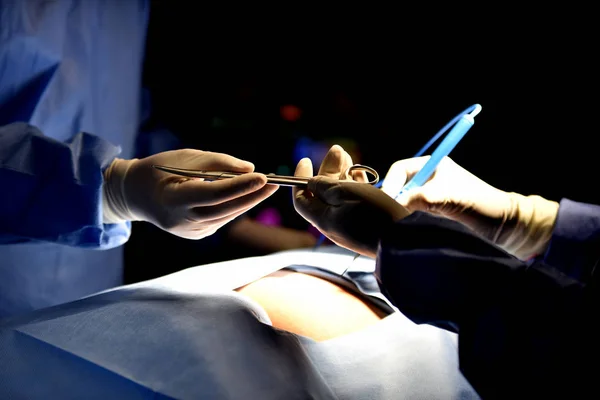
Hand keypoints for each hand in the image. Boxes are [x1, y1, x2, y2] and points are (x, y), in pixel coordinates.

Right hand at [102, 149, 278, 239]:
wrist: (136, 194)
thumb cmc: (161, 169)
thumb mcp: (186, 158)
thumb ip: (218, 162)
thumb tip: (250, 169)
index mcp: (174, 199)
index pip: (213, 194)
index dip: (239, 186)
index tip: (262, 176)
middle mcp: (182, 221)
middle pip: (224, 209)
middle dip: (251, 196)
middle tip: (274, 183)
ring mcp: (189, 231)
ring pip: (226, 217)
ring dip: (247, 202)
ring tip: (266, 187)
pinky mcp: (196, 235)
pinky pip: (221, 220)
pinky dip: (234, 207)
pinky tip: (246, 196)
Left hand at [293, 145, 408, 257]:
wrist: (404, 239)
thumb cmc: (373, 213)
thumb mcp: (345, 193)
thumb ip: (325, 185)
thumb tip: (312, 183)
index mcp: (323, 219)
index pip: (301, 199)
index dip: (301, 179)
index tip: (306, 160)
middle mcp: (333, 224)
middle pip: (323, 194)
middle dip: (327, 170)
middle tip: (337, 150)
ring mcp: (350, 226)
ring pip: (340, 197)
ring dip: (342, 175)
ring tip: (348, 157)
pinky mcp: (365, 225)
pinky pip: (354, 203)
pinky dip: (354, 186)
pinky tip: (360, 174)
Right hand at [381, 156, 558, 258]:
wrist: (506, 226)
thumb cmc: (480, 205)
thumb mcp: (446, 197)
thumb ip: (417, 197)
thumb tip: (390, 206)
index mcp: (433, 165)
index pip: (400, 169)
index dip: (390, 184)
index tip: (385, 203)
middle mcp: (431, 178)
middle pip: (399, 185)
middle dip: (390, 199)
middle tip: (385, 217)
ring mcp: (433, 196)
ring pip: (404, 200)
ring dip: (397, 211)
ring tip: (392, 224)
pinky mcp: (436, 212)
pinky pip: (412, 212)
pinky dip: (404, 219)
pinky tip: (402, 229)